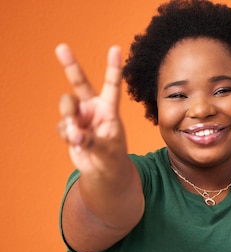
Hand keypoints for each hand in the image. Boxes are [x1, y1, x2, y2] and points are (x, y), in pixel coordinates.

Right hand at [55, 44, 126, 172]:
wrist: (103, 171)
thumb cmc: (113, 157)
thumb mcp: (108, 149)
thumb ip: (91, 140)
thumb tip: (74, 134)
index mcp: (110, 109)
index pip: (112, 85)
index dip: (113, 67)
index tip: (116, 48)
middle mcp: (93, 108)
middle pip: (80, 83)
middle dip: (70, 65)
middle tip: (61, 47)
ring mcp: (80, 116)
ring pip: (66, 106)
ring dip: (69, 119)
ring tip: (79, 136)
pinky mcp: (70, 125)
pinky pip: (62, 125)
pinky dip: (68, 135)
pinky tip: (77, 144)